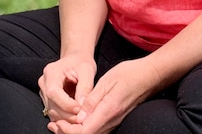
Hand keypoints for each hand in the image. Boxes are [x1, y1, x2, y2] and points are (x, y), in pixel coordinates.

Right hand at [39, 53, 96, 124]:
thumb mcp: (87, 70)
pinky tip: (75, 116)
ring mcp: (43, 92)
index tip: (80, 109)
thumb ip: (85, 87)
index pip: (53, 93)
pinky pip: (54, 113)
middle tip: (83, 117)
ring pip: (52, 112)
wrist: (75, 60)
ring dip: (67, 118)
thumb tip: (82, 105)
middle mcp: (44, 82)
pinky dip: (65, 118)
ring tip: (81, 116)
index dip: (66, 104)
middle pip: (51, 105)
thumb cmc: (81, 62)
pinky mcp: (47, 100)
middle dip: (68, 114)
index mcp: (51, 72)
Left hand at [48, 58, 162, 133]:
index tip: (56, 122)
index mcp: (108, 111)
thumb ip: (92, 98)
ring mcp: (114, 121)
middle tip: (52, 125)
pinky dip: (82, 128)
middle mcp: (111, 120)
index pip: (84, 131)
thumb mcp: (108, 81)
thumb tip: (79, 115)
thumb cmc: (129, 74)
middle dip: (67, 133)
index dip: (68, 131)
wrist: (149, 76)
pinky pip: (96, 129)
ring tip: (58, 123)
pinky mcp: (114, 119)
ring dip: (73, 132)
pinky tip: (75, 120)